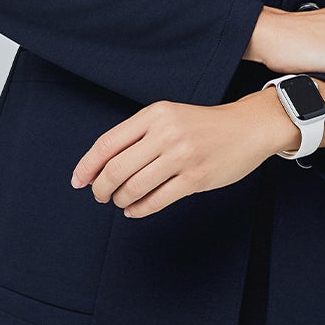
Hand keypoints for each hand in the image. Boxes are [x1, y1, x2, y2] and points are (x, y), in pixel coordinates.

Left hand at [69, 93, 292, 218]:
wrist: (246, 128)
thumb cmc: (202, 125)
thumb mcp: (168, 117)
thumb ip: (138, 136)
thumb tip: (99, 166)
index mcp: (154, 114)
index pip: (107, 143)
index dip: (87, 165)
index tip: (78, 180)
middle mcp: (166, 133)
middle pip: (116, 168)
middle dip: (101, 188)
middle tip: (100, 196)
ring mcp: (182, 156)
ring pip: (134, 187)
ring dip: (120, 200)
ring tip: (121, 201)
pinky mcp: (196, 177)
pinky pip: (156, 200)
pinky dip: (139, 209)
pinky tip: (135, 209)